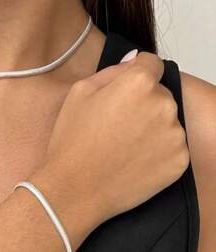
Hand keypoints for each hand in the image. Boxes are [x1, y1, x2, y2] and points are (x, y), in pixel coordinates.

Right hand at [30, 52, 189, 249]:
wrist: (75, 189)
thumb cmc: (73, 140)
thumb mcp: (80, 92)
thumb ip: (113, 70)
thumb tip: (135, 62)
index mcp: (139, 83)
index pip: (152, 64)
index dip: (137, 74)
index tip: (125, 91)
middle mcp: (164, 105)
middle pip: (160, 93)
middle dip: (143, 103)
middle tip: (117, 124)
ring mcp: (175, 135)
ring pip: (168, 120)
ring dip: (152, 127)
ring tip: (124, 145)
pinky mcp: (180, 161)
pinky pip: (173, 146)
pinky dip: (158, 151)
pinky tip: (134, 160)